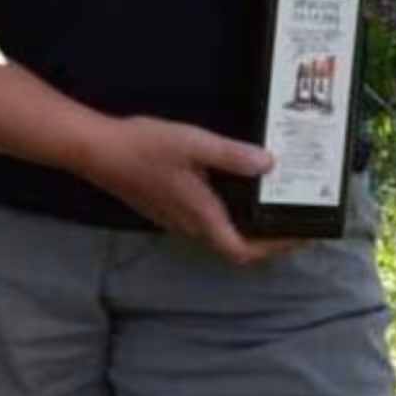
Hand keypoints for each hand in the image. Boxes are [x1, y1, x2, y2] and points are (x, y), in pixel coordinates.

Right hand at [82, 116, 300, 264]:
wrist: (95, 150)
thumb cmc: (141, 148)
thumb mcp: (193, 144)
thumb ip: (232, 155)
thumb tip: (269, 164)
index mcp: (201, 216)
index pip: (244, 251)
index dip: (276, 248)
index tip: (301, 235)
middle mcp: (189, 225)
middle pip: (234, 244)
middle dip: (266, 236)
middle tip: (291, 215)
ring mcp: (174, 217)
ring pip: (218, 231)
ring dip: (245, 222)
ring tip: (267, 197)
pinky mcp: (164, 205)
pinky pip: (203, 218)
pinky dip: (225, 209)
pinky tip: (229, 182)